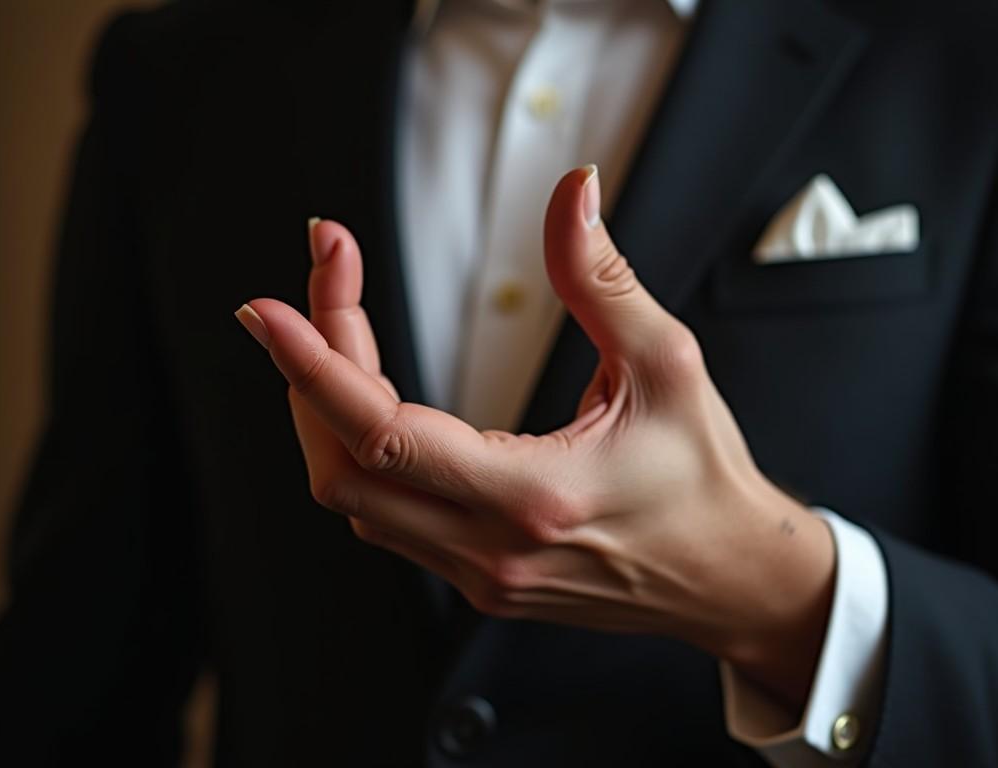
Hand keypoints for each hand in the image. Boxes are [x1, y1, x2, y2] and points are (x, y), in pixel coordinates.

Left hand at [236, 167, 834, 707]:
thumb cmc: (704, 478)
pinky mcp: (478, 581)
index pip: (383, 436)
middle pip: (341, 470)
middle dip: (312, 371)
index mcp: (533, 496)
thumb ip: (602, 278)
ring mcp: (478, 576)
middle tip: (328, 281)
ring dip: (330, 413)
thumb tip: (572, 193)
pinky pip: (386, 519)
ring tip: (343, 331)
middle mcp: (489, 549)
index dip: (314, 366)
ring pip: (354, 499)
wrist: (728, 579)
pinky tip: (373, 404)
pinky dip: (361, 454)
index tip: (269, 309)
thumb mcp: (667, 364)